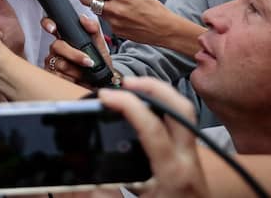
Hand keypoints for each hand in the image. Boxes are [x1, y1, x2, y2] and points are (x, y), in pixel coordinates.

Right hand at [42, 14, 113, 87]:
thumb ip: (94, 30)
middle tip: (87, 61)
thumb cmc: (97, 64)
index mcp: (65, 38)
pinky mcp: (52, 76)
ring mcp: (52, 62)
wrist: (100, 84)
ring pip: (59, 63)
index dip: (48, 24)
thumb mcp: (100, 46)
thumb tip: (84, 19)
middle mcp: (56, 49)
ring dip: (75, 70)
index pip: (51, 26)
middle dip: (74, 54)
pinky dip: (71, 79)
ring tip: (85, 74)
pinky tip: (77, 79)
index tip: (53, 28)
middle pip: (56, 46)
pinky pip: (58, 76)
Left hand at [66, 0, 171, 45]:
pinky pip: (105, 21)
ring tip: (109, 2)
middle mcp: (114, 10)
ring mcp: (113, 22)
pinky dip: (107, 16)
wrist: (164, 30)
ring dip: (96, 5)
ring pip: (95, 10)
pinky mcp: (115, 32)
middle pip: (87, 0)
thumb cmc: (153, 8)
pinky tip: (120, 15)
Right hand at [98, 77, 207, 197]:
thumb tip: (78, 181)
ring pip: (184, 112)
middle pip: (181, 108)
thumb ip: (106, 196)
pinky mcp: (188, 161)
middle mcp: (188, 161)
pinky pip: (179, 124)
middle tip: (124, 83)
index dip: (128, 105)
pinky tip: (140, 114)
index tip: (104, 97)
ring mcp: (192, 159)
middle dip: (152, 86)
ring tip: (129, 92)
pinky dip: (160, 110)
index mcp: (173, 174)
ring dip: (157, 95)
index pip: (154, 127)